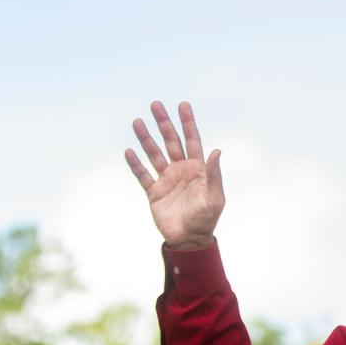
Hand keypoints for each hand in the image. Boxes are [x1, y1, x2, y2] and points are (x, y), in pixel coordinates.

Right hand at [125, 101, 223, 249]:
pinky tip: (129, 151)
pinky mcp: (154, 192)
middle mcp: (181, 169)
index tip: (183, 105)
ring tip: (137, 121)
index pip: (192, 140)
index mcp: (197, 168)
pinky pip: (143, 175)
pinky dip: (136, 164)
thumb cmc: (206, 219)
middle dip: (164, 123)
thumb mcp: (214, 198)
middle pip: (170, 141)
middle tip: (155, 104)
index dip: (188, 123)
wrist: (189, 240)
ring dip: (146, 138)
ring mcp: (166, 179)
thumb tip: (216, 151)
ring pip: (154, 154)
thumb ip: (213, 175)